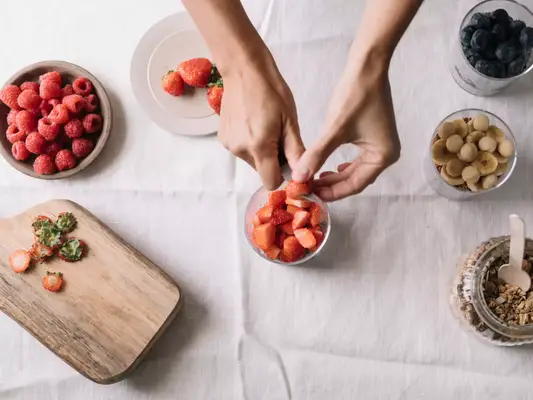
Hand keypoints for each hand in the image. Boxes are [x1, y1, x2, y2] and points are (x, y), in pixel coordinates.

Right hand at [218, 56, 304, 189]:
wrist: (244, 69)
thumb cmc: (272, 91)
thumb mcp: (290, 122)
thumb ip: (295, 152)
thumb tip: (303, 175)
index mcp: (259, 146)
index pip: (271, 182)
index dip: (283, 176)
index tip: (291, 164)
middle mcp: (240, 150)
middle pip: (262, 171)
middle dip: (274, 162)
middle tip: (281, 138)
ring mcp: (229, 144)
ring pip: (252, 161)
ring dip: (262, 152)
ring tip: (267, 127)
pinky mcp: (223, 138)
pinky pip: (242, 150)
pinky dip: (251, 144)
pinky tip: (254, 124)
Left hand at [292, 66, 400, 200]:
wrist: (368, 66)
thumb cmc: (355, 96)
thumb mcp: (334, 129)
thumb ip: (316, 155)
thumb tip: (299, 177)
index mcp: (383, 157)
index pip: (354, 185)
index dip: (331, 192)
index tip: (310, 193)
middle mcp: (386, 155)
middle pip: (355, 180)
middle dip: (331, 184)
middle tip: (307, 186)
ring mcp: (381, 146)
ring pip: (354, 171)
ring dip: (334, 176)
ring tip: (313, 178)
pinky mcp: (374, 137)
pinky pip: (356, 160)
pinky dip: (340, 165)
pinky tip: (326, 166)